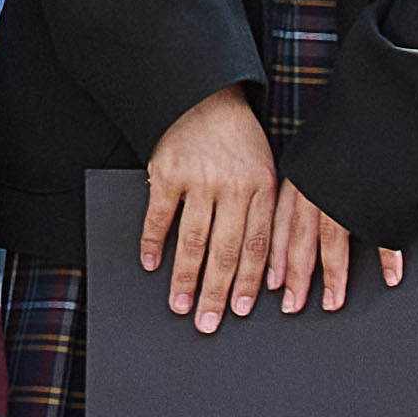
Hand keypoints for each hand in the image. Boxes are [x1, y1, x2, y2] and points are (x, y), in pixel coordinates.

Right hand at [132, 91, 346, 329]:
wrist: (205, 94)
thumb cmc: (237, 138)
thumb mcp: (264, 168)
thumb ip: (264, 211)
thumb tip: (265, 268)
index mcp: (263, 187)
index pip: (258, 245)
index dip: (249, 282)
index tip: (241, 310)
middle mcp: (234, 185)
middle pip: (226, 251)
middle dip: (217, 292)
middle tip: (208, 322)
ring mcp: (200, 179)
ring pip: (194, 241)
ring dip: (186, 278)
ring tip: (180, 304)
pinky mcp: (168, 171)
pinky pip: (160, 217)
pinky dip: (154, 243)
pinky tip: (151, 264)